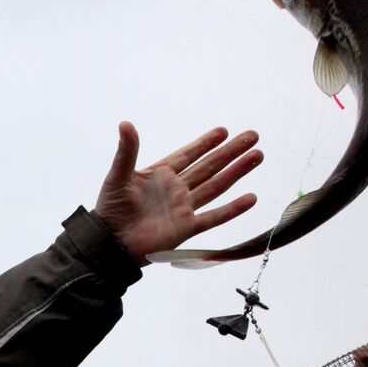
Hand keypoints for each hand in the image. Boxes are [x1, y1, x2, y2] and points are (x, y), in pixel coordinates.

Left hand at [94, 122, 261, 259]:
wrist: (110, 243)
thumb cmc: (110, 211)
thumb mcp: (117, 177)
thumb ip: (126, 152)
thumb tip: (125, 124)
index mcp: (160, 175)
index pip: (188, 155)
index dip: (205, 143)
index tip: (223, 131)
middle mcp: (176, 190)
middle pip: (209, 167)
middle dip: (230, 152)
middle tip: (252, 136)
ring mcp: (183, 208)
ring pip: (216, 186)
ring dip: (237, 172)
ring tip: (257, 156)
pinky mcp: (186, 228)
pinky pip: (214, 217)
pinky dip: (232, 209)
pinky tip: (250, 198)